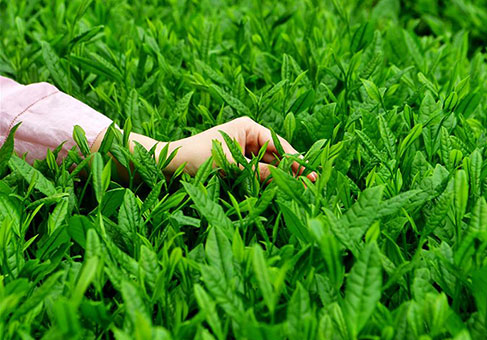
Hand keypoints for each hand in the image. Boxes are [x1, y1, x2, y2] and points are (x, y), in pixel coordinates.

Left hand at [160, 117, 316, 180]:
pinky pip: (256, 173)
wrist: (167, 165)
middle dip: (291, 170)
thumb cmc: (196, 156)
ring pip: (267, 166)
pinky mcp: (236, 164)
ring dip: (279, 177)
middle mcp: (247, 137)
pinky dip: (264, 182)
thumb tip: (288, 180)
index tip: (312, 174)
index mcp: (248, 127)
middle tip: (311, 186)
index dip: (296, 160)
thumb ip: (260, 172)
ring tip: (298, 191)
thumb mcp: (231, 165)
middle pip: (276, 155)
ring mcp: (242, 151)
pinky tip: (277, 191)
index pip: (279, 143)